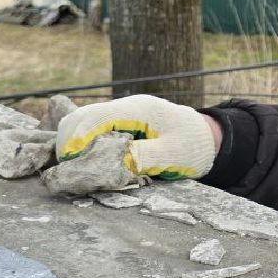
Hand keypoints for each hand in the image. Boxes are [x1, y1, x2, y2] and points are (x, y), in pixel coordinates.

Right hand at [54, 94, 216, 179]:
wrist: (210, 139)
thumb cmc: (194, 146)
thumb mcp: (174, 155)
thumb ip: (146, 157)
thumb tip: (118, 162)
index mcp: (139, 109)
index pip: (97, 116)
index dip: (78, 136)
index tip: (69, 159)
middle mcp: (127, 108)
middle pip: (83, 116)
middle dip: (69, 140)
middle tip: (67, 169)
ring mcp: (123, 115)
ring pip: (84, 122)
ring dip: (73, 142)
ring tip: (74, 168)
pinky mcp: (122, 125)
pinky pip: (93, 130)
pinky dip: (83, 143)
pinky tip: (85, 162)